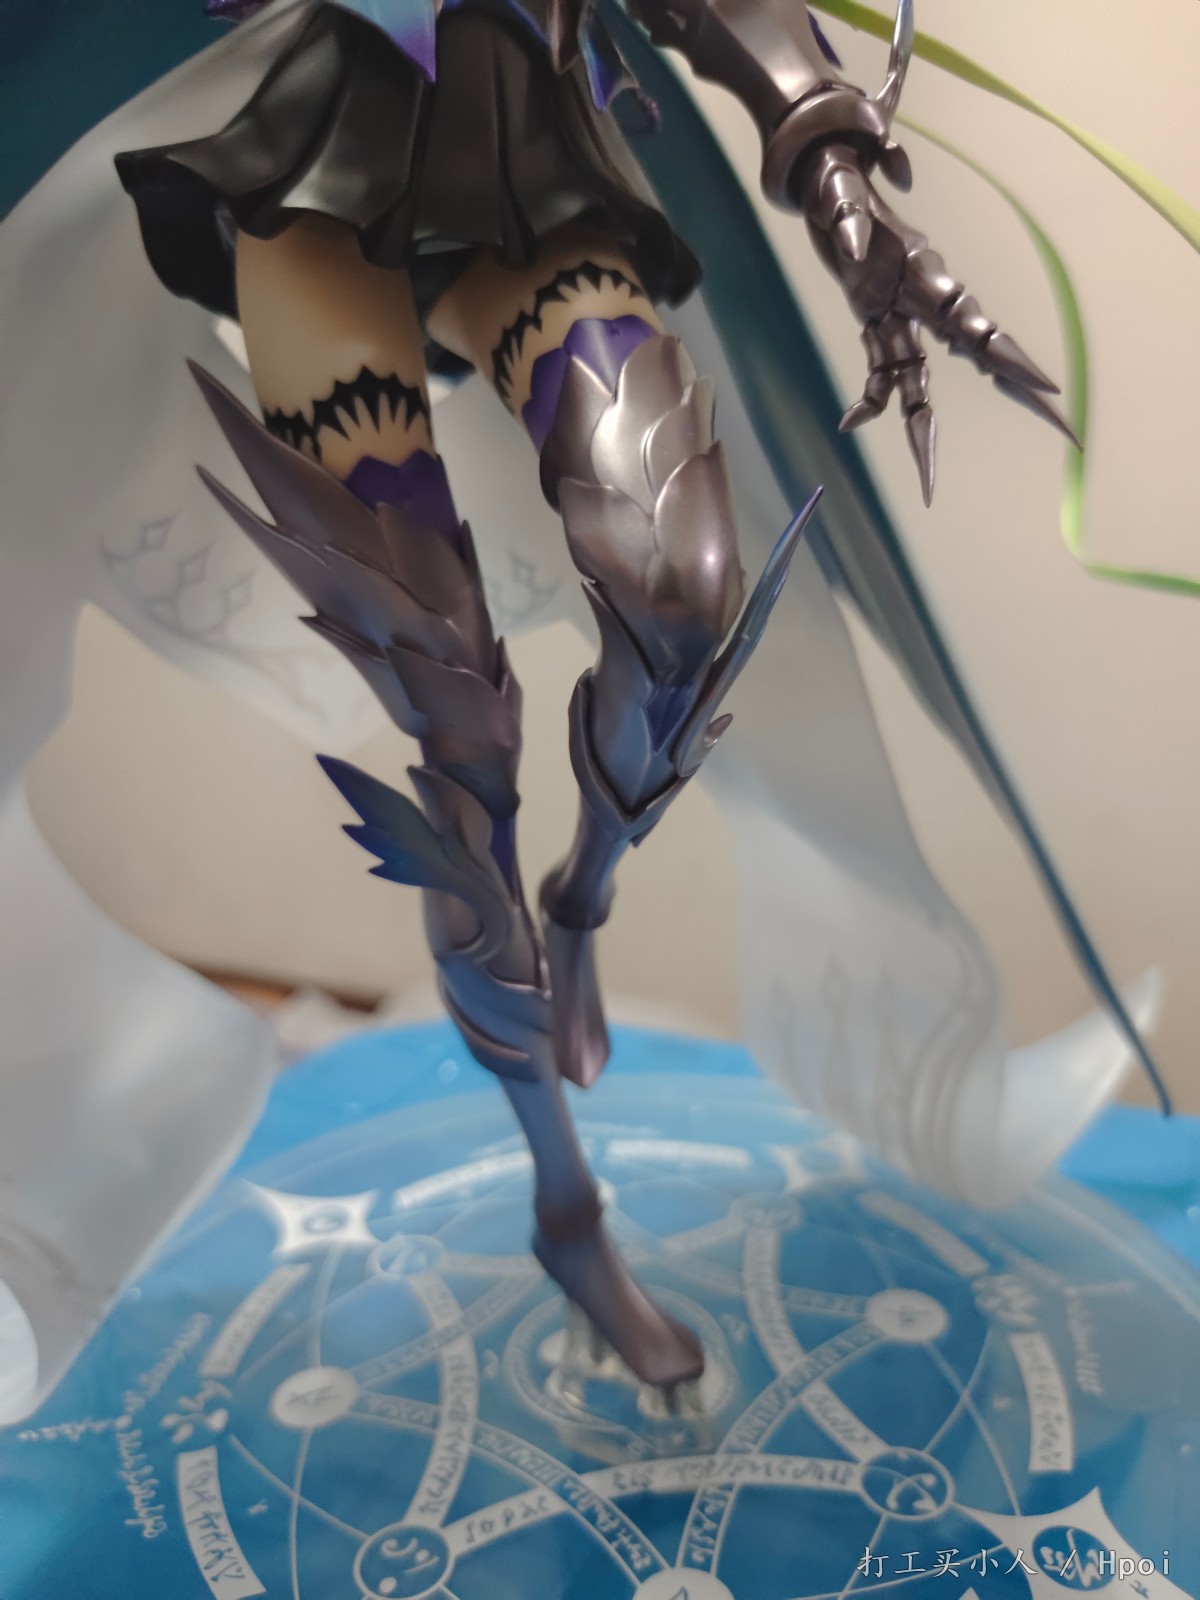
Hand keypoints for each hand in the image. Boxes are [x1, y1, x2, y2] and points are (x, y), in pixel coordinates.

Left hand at [801, 141, 1077, 503]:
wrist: (826, 183)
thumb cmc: (838, 186)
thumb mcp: (841, 199)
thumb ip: (847, 221)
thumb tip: (850, 248)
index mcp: (929, 278)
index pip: (979, 327)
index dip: (1011, 359)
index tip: (1048, 387)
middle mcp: (926, 302)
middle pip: (979, 355)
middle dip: (1018, 391)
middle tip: (1063, 426)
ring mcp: (904, 318)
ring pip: (922, 385)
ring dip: (923, 434)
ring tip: (929, 483)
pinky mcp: (877, 326)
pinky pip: (880, 373)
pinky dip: (868, 400)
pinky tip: (849, 423)